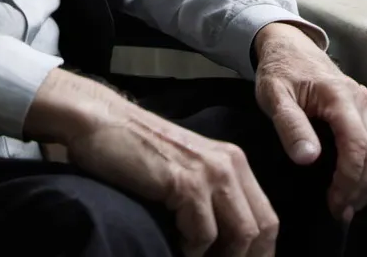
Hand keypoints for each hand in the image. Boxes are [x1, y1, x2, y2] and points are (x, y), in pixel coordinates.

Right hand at [26, 69, 278, 255]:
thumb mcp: (185, 169)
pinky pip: (204, 234)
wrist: (100, 122)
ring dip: (216, 256)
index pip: (266, 219)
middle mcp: (228, 163)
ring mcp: (209, 171)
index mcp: (232, 161)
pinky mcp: (186, 182)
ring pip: (241, 236)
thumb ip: (211, 197)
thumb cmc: (135, 151)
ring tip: (189, 254)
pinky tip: (172, 243)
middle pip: (262, 230)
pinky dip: (190, 250)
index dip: (259, 252)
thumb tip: (229, 245)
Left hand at [253, 22, 366, 220]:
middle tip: (341, 211)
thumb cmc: (279, 69)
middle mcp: (363, 100)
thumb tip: (309, 158)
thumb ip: (290, 124)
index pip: (358, 147)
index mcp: (339, 96)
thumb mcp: (273, 94)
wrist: (288, 44)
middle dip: (362, 189)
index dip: (350, 181)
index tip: (334, 203)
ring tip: (350, 205)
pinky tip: (359, 185)